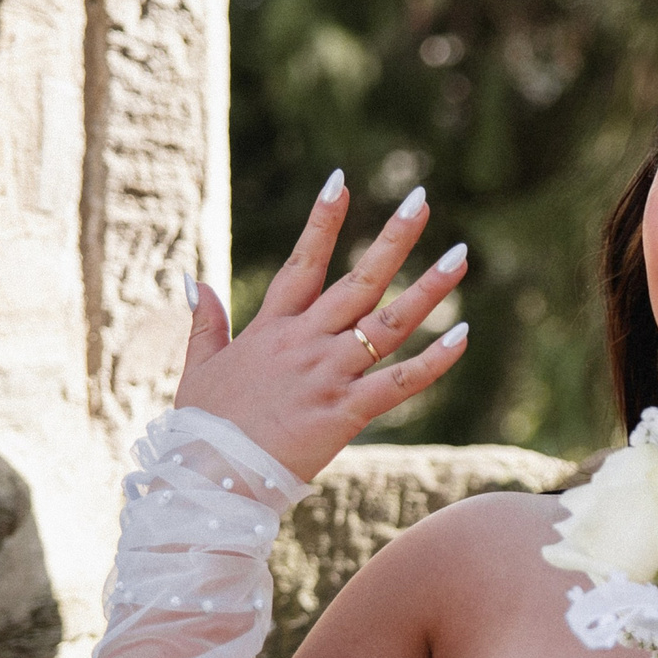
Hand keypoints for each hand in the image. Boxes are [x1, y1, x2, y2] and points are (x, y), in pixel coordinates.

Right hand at [176, 175, 469, 480]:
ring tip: (461, 256)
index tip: (342, 180)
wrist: (209, 477)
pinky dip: (434, 360)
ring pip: (389, 322)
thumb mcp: (200, 366)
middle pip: (358, 279)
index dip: (322, 220)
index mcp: (272, 327)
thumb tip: (194, 279)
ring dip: (430, 289)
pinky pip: (400, 382)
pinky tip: (464, 334)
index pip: (302, 261)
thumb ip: (205, 321)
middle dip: (393, 238)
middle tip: (422, 199)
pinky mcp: (345, 411)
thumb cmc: (203, 427)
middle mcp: (305, 341)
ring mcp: (328, 373)